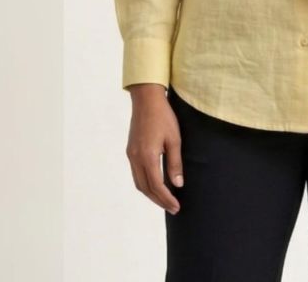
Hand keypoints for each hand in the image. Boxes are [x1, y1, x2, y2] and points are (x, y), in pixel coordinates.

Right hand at [125, 84, 183, 214]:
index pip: (156, 185)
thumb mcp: (174, 139)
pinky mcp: (130, 150)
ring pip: (138, 182)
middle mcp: (136, 158)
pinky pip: (136, 173)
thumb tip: (177, 185)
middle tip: (172, 208)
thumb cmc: (163, 117)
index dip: (166, 199)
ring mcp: (131, 154)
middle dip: (158, 200)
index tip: (176, 206)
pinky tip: (155, 184)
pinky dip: (145, 183)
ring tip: (164, 199)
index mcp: (147, 156)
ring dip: (151, 194)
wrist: (146, 100)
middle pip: (145, 188)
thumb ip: (175, 163)